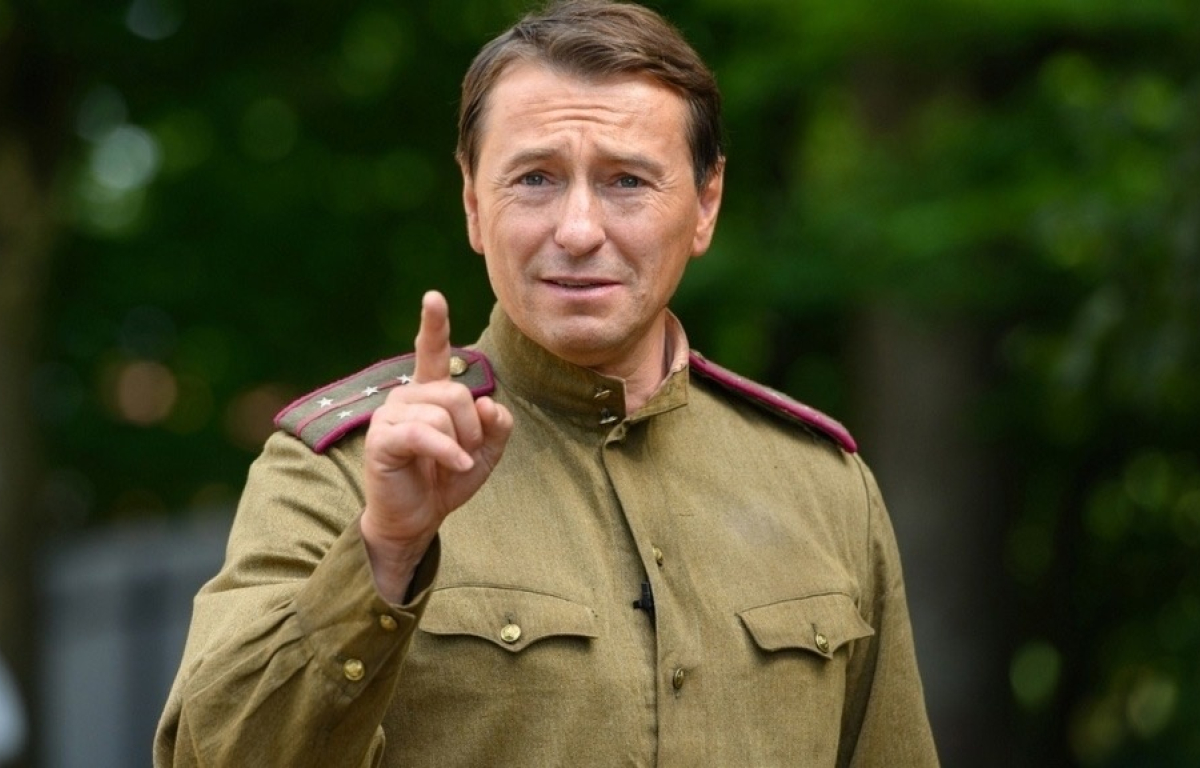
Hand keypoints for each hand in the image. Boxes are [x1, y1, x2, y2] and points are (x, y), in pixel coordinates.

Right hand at [359, 291, 512, 601]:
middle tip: (465, 452)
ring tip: (451, 463)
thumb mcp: (486, 452)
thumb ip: (496, 425)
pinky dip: (448, 452)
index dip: (433, 324)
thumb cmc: (446, 480)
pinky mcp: (383, 439)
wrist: (417, 518)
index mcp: (429, 393)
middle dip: (473, 427)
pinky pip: (425, 434)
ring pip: (444, 412)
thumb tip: (489, 404)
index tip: (433, 297)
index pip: (431, 352)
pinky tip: (457, 467)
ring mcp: (390, 415)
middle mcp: (407, 396)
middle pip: (456, 391)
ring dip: (460, 442)